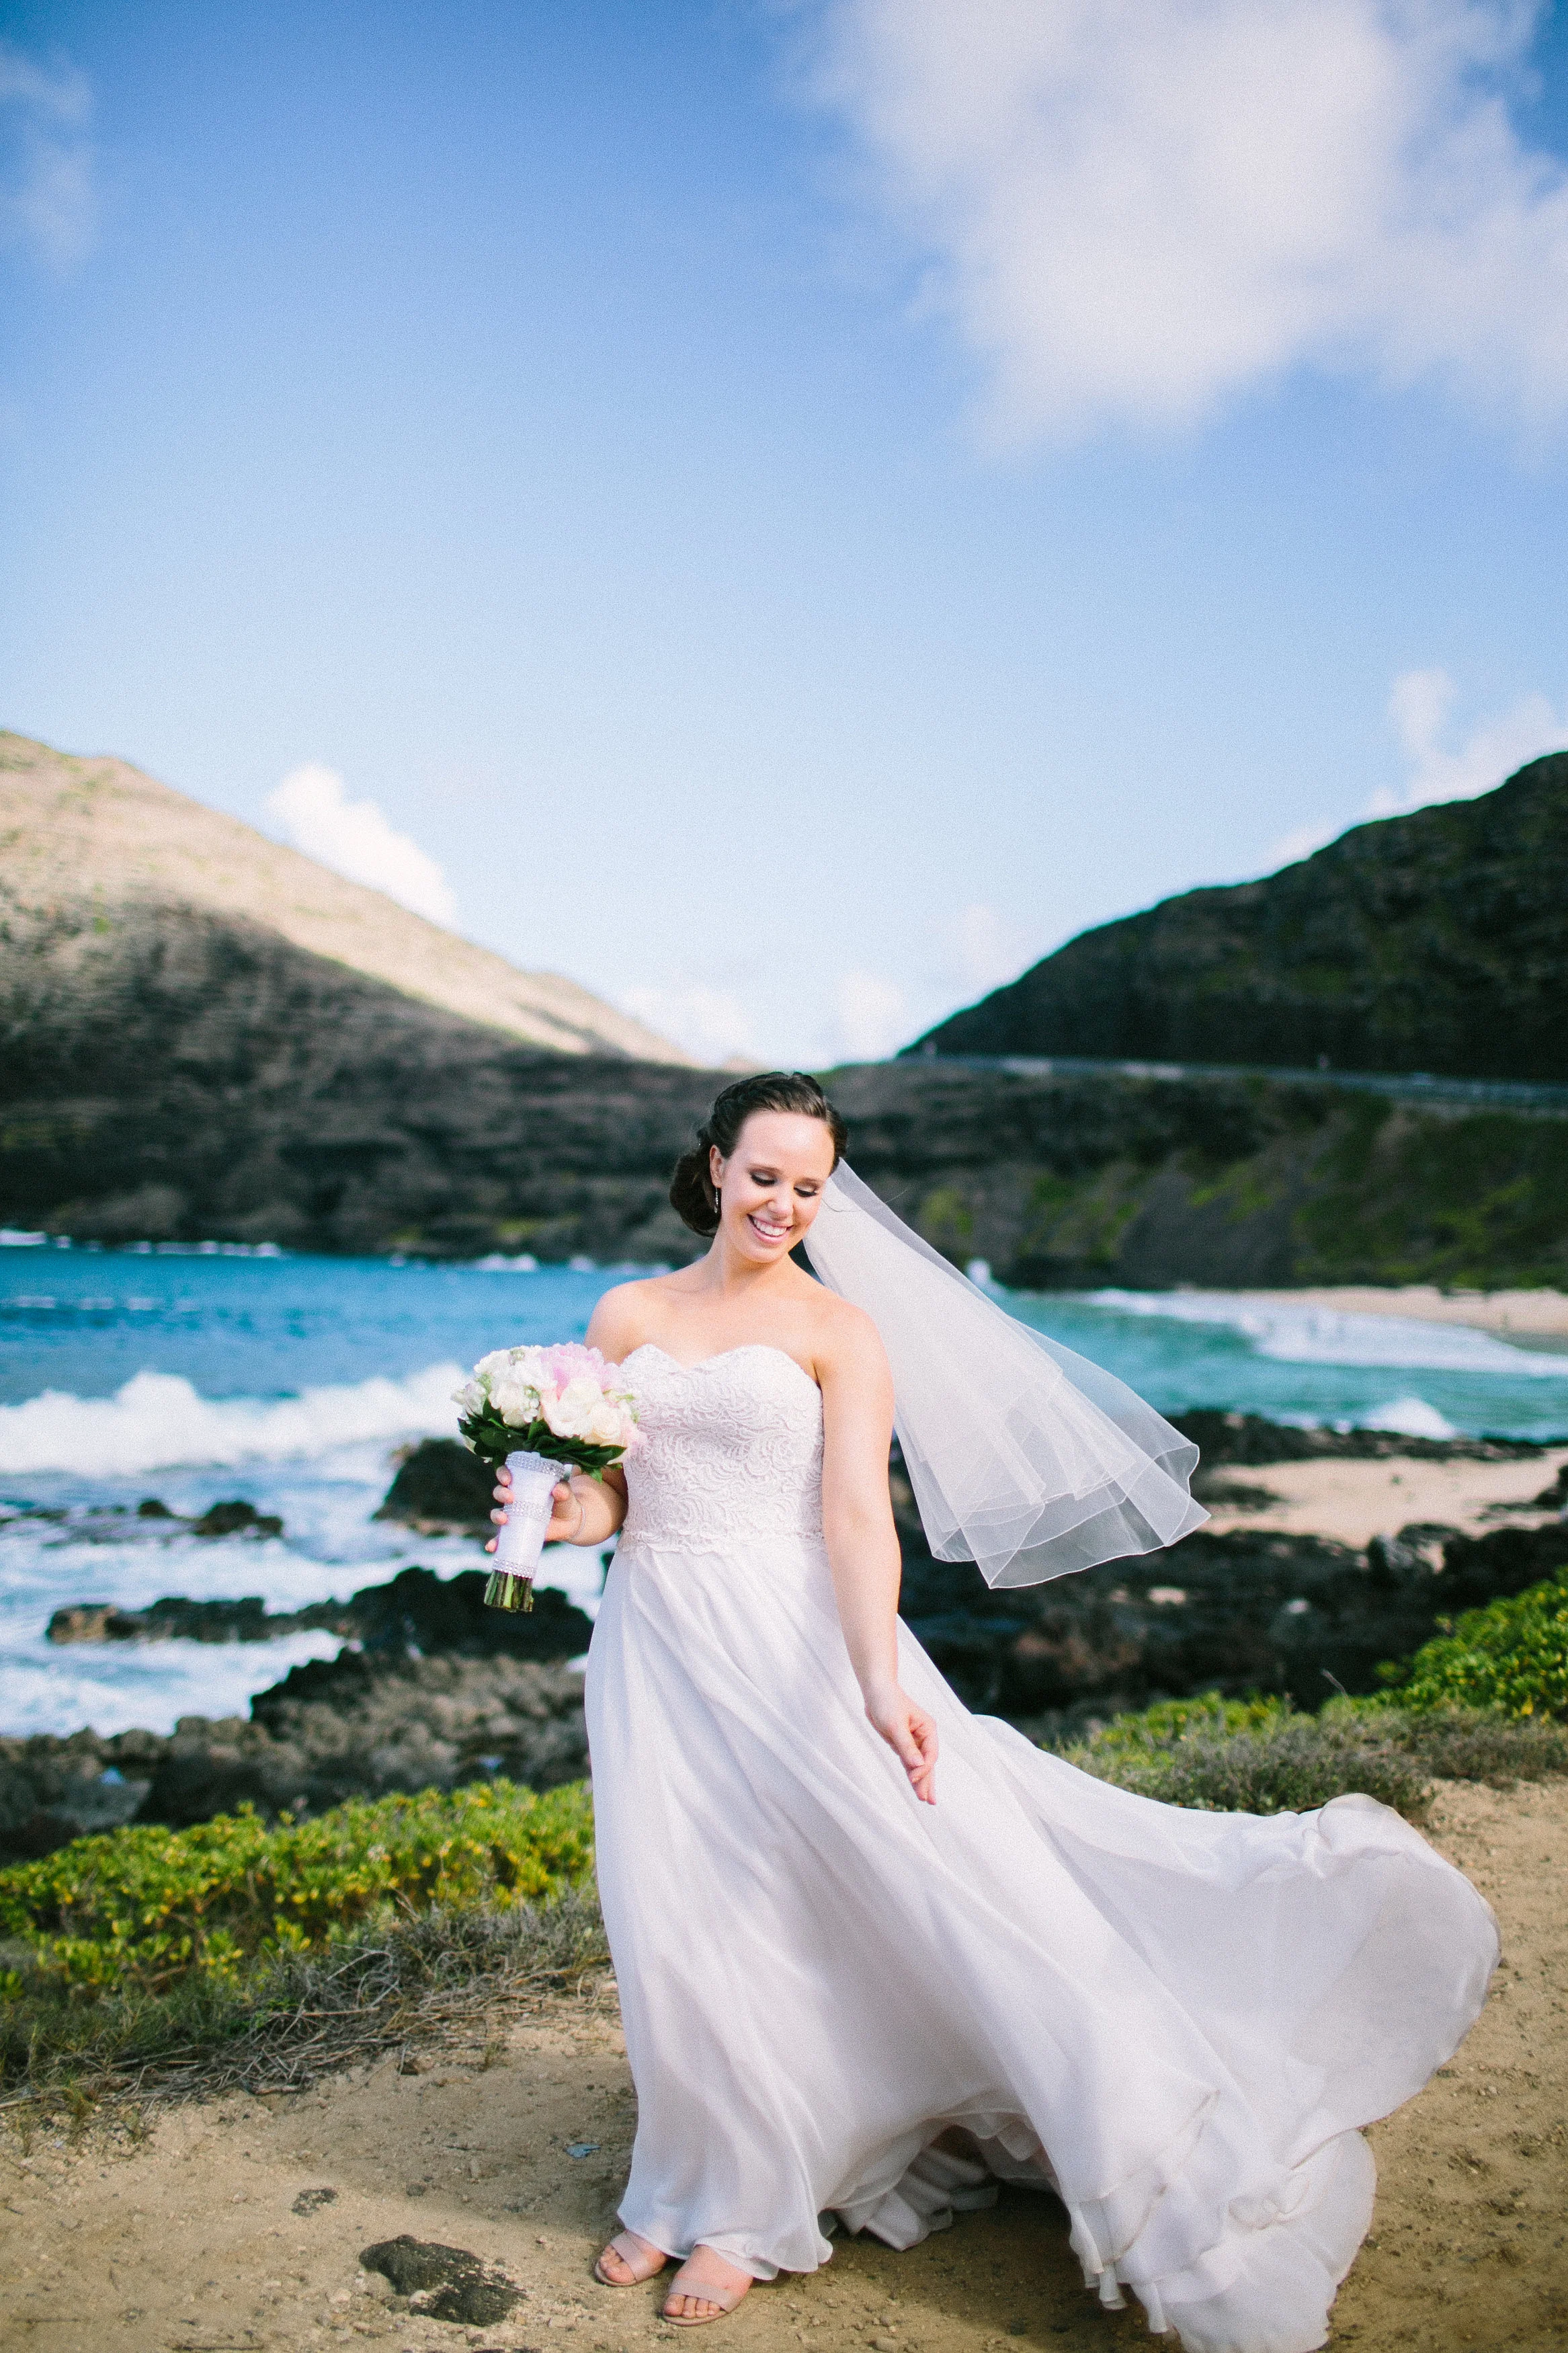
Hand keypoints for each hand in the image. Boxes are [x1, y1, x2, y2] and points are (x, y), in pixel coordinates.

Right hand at [486, 1467, 583, 1551]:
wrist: (571, 1522)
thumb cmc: (565, 1501)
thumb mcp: (566, 1494)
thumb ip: (563, 1490)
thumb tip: (558, 1489)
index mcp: (525, 1484)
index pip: (507, 1474)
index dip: (503, 1474)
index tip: (507, 1478)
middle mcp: (516, 1498)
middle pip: (499, 1492)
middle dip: (501, 1493)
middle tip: (511, 1497)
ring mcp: (515, 1515)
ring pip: (498, 1513)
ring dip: (497, 1516)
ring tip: (504, 1519)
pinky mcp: (517, 1531)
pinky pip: (502, 1537)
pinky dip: (495, 1542)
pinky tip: (492, 1546)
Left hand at [863, 1681, 937, 1805]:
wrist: (876, 1690)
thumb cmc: (887, 1702)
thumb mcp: (895, 1724)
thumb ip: (907, 1746)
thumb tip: (919, 1766)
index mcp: (928, 1729)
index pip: (930, 1755)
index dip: (923, 1769)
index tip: (913, 1779)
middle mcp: (923, 1736)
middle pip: (927, 1763)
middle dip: (928, 1782)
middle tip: (930, 1802)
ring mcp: (913, 1741)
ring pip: (918, 1765)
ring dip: (920, 1781)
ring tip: (924, 1799)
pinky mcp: (902, 1744)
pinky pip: (908, 1762)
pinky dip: (910, 1773)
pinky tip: (914, 1785)